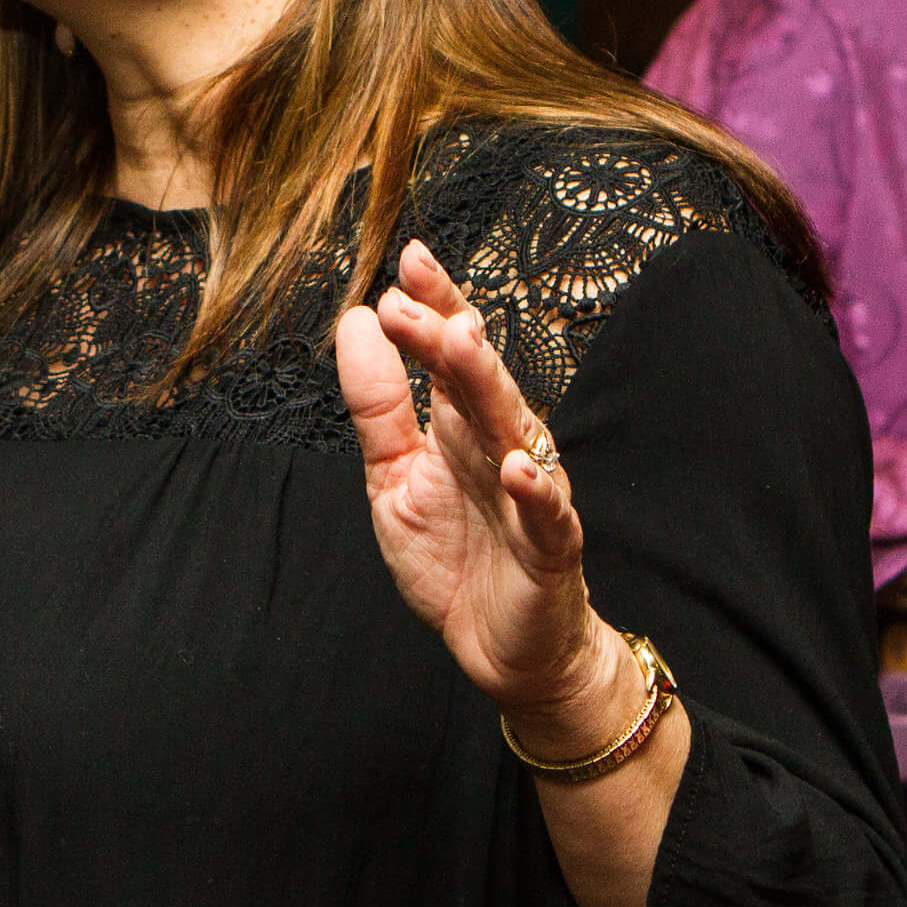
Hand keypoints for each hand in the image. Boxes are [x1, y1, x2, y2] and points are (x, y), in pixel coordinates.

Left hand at [338, 240, 636, 755]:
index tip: (409, 258)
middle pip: (478, 379)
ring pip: (512, 429)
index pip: (450, 351)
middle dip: (447, 335)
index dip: (435, 304)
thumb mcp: (394, 477)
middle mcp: (500, 445)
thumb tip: (357, 322)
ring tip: (461, 343)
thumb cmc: (455, 556)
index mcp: (462, 424)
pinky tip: (517, 467)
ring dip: (487, 386)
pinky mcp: (549, 547)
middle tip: (410, 298)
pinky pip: (545, 515)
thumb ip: (378, 406)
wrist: (503, 648)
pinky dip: (535, 491)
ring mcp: (531, 493)